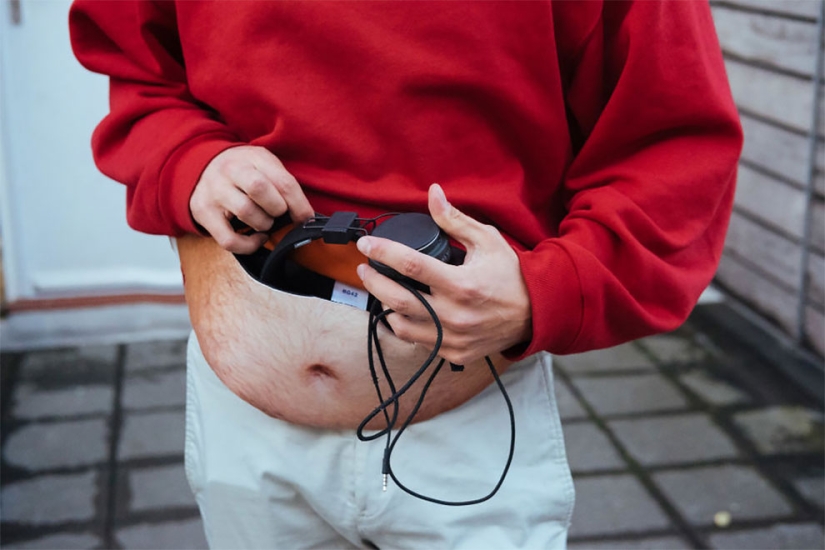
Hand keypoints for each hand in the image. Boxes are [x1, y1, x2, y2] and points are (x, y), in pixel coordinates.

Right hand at [189, 145, 313, 252]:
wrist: (202, 165)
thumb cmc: (243, 171)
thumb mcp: (264, 165)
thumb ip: (283, 184)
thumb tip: (306, 216)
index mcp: (253, 158)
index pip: (282, 181)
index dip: (300, 205)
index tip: (306, 218)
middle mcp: (230, 170)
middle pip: (260, 190)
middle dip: (277, 208)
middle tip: (278, 213)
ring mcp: (214, 191)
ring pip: (246, 212)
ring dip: (263, 224)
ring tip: (264, 221)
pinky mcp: (203, 212)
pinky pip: (229, 239)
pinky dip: (248, 245)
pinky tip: (256, 238)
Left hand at [356, 184, 531, 364]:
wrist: (535, 315)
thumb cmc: (511, 276)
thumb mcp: (487, 240)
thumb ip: (454, 219)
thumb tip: (432, 193)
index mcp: (462, 284)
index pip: (410, 265)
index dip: (383, 251)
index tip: (366, 244)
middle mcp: (454, 315)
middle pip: (396, 299)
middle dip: (373, 281)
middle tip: (365, 267)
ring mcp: (452, 338)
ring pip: (400, 325)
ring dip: (384, 305)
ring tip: (379, 287)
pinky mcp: (453, 353)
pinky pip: (416, 341)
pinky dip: (403, 325)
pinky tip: (399, 310)